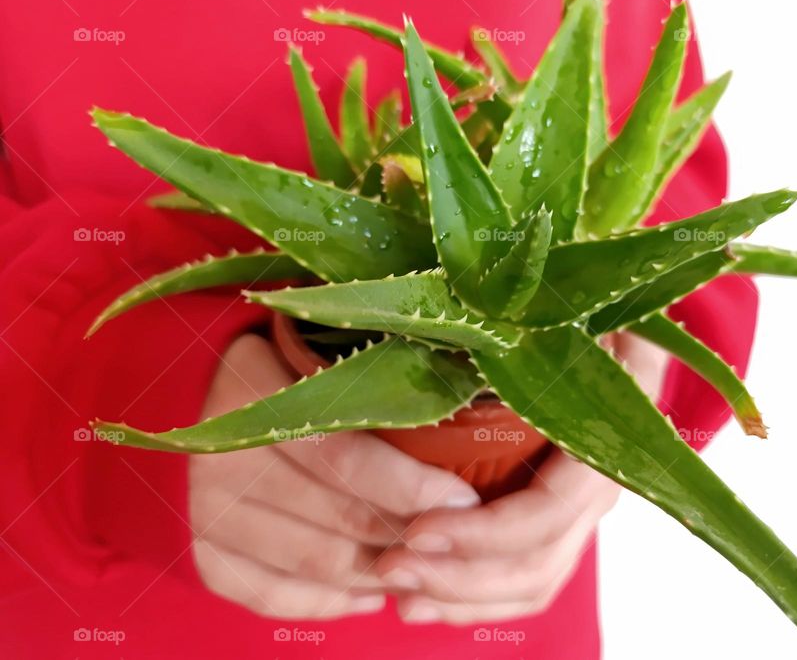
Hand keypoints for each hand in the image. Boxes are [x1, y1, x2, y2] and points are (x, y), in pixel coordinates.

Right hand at [189, 334, 480, 618]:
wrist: (176, 395)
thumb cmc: (270, 367)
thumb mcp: (311, 351)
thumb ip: (367, 379)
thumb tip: (458, 422)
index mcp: (249, 392)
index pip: (343, 453)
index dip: (409, 484)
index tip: (463, 498)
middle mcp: (219, 458)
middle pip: (336, 516)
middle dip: (408, 535)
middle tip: (457, 539)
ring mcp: (204, 512)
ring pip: (314, 562)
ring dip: (379, 571)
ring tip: (427, 565)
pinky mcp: (200, 554)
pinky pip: (273, 596)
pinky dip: (330, 602)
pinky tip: (371, 593)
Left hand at [373, 330, 665, 624]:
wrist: (594, 326)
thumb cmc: (568, 309)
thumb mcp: (559, 310)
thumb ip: (539, 326)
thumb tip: (490, 335)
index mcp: (608, 432)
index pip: (555, 507)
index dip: (490, 531)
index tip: (418, 528)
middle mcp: (602, 480)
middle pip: (541, 557)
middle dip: (463, 575)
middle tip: (391, 566)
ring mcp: (581, 508)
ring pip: (533, 579)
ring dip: (463, 595)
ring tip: (398, 592)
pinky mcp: (556, 522)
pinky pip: (526, 581)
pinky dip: (477, 600)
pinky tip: (424, 602)